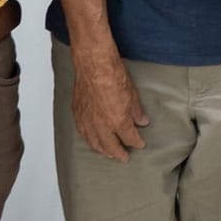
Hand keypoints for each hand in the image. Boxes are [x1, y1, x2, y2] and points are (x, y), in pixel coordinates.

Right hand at [70, 46, 149, 160]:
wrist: (94, 64)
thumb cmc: (112, 74)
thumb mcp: (132, 94)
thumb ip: (136, 111)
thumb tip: (141, 121)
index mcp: (118, 121)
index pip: (129, 138)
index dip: (136, 142)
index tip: (140, 144)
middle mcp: (101, 125)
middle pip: (110, 147)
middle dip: (119, 153)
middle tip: (124, 157)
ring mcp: (88, 121)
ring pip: (95, 143)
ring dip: (103, 150)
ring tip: (109, 153)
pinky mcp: (78, 114)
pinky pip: (83, 133)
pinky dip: (90, 140)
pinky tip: (93, 140)